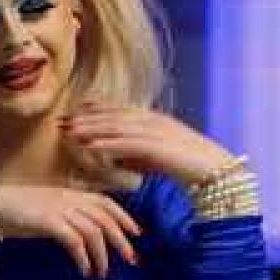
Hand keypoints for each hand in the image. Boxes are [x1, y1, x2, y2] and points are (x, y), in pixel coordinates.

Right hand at [0, 183, 141, 279]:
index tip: (136, 232)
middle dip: (121, 240)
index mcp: (71, 193)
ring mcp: (59, 209)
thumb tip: (85, 231)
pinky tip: (85, 270)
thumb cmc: (17, 208)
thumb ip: (67, 213)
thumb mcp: (47, 206)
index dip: (123, 217)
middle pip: (105, 219)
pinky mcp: (48, 222)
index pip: (106, 202)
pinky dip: (82, 257)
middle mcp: (69, 199)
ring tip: (103, 273)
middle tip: (132, 259)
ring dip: (101, 255)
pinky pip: (74, 241)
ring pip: (92, 232)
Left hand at [60, 100, 235, 186]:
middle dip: (86, 117)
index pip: (119, 109)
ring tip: (69, 132)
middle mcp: (153, 120)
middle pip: (113, 115)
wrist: (217, 170)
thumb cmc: (189, 166)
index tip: (75, 110)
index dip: (96, 108)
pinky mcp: (158, 146)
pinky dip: (106, 143)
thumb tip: (115, 157)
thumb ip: (137, 153)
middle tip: (62, 120)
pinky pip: (126, 143)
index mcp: (154, 119)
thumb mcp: (159, 156)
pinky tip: (90, 146)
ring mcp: (156, 131)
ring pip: (116, 126)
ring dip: (91, 128)